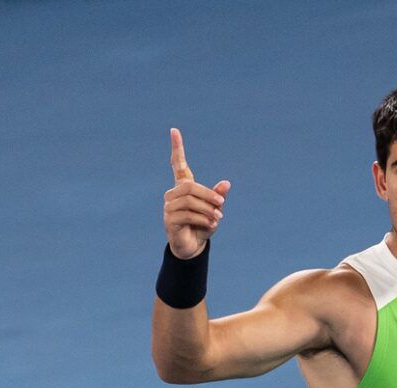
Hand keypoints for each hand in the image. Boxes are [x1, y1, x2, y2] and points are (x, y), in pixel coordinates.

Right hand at [164, 128, 229, 259]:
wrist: (193, 247)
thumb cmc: (203, 225)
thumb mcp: (214, 209)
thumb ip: (218, 196)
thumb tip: (227, 183)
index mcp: (183, 187)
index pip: (178, 164)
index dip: (177, 148)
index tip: (174, 131)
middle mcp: (173, 194)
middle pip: (190, 186)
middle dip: (208, 194)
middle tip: (221, 203)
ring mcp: (169, 207)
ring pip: (189, 201)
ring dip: (207, 209)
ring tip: (218, 218)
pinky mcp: (169, 220)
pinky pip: (187, 214)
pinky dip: (202, 218)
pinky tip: (211, 224)